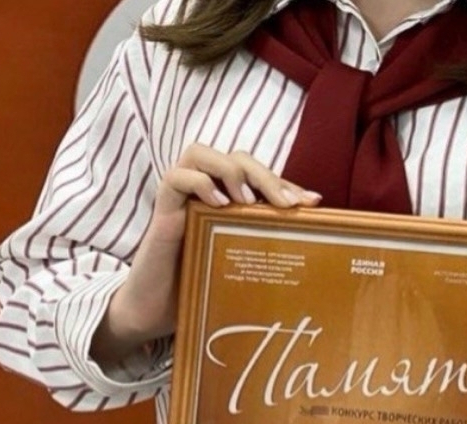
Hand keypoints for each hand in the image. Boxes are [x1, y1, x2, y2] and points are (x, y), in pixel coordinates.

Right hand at [91, 144, 319, 366]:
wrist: (153, 313)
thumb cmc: (199, 284)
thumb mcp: (239, 260)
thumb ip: (263, 243)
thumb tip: (309, 237)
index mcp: (225, 197)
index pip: (258, 175)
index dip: (286, 183)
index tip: (312, 202)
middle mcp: (204, 190)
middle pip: (236, 157)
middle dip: (266, 175)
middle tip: (287, 204)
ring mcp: (180, 197)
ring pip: (201, 153)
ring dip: (230, 170)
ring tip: (247, 201)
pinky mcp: (161, 210)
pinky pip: (175, 178)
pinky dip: (200, 184)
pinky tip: (219, 206)